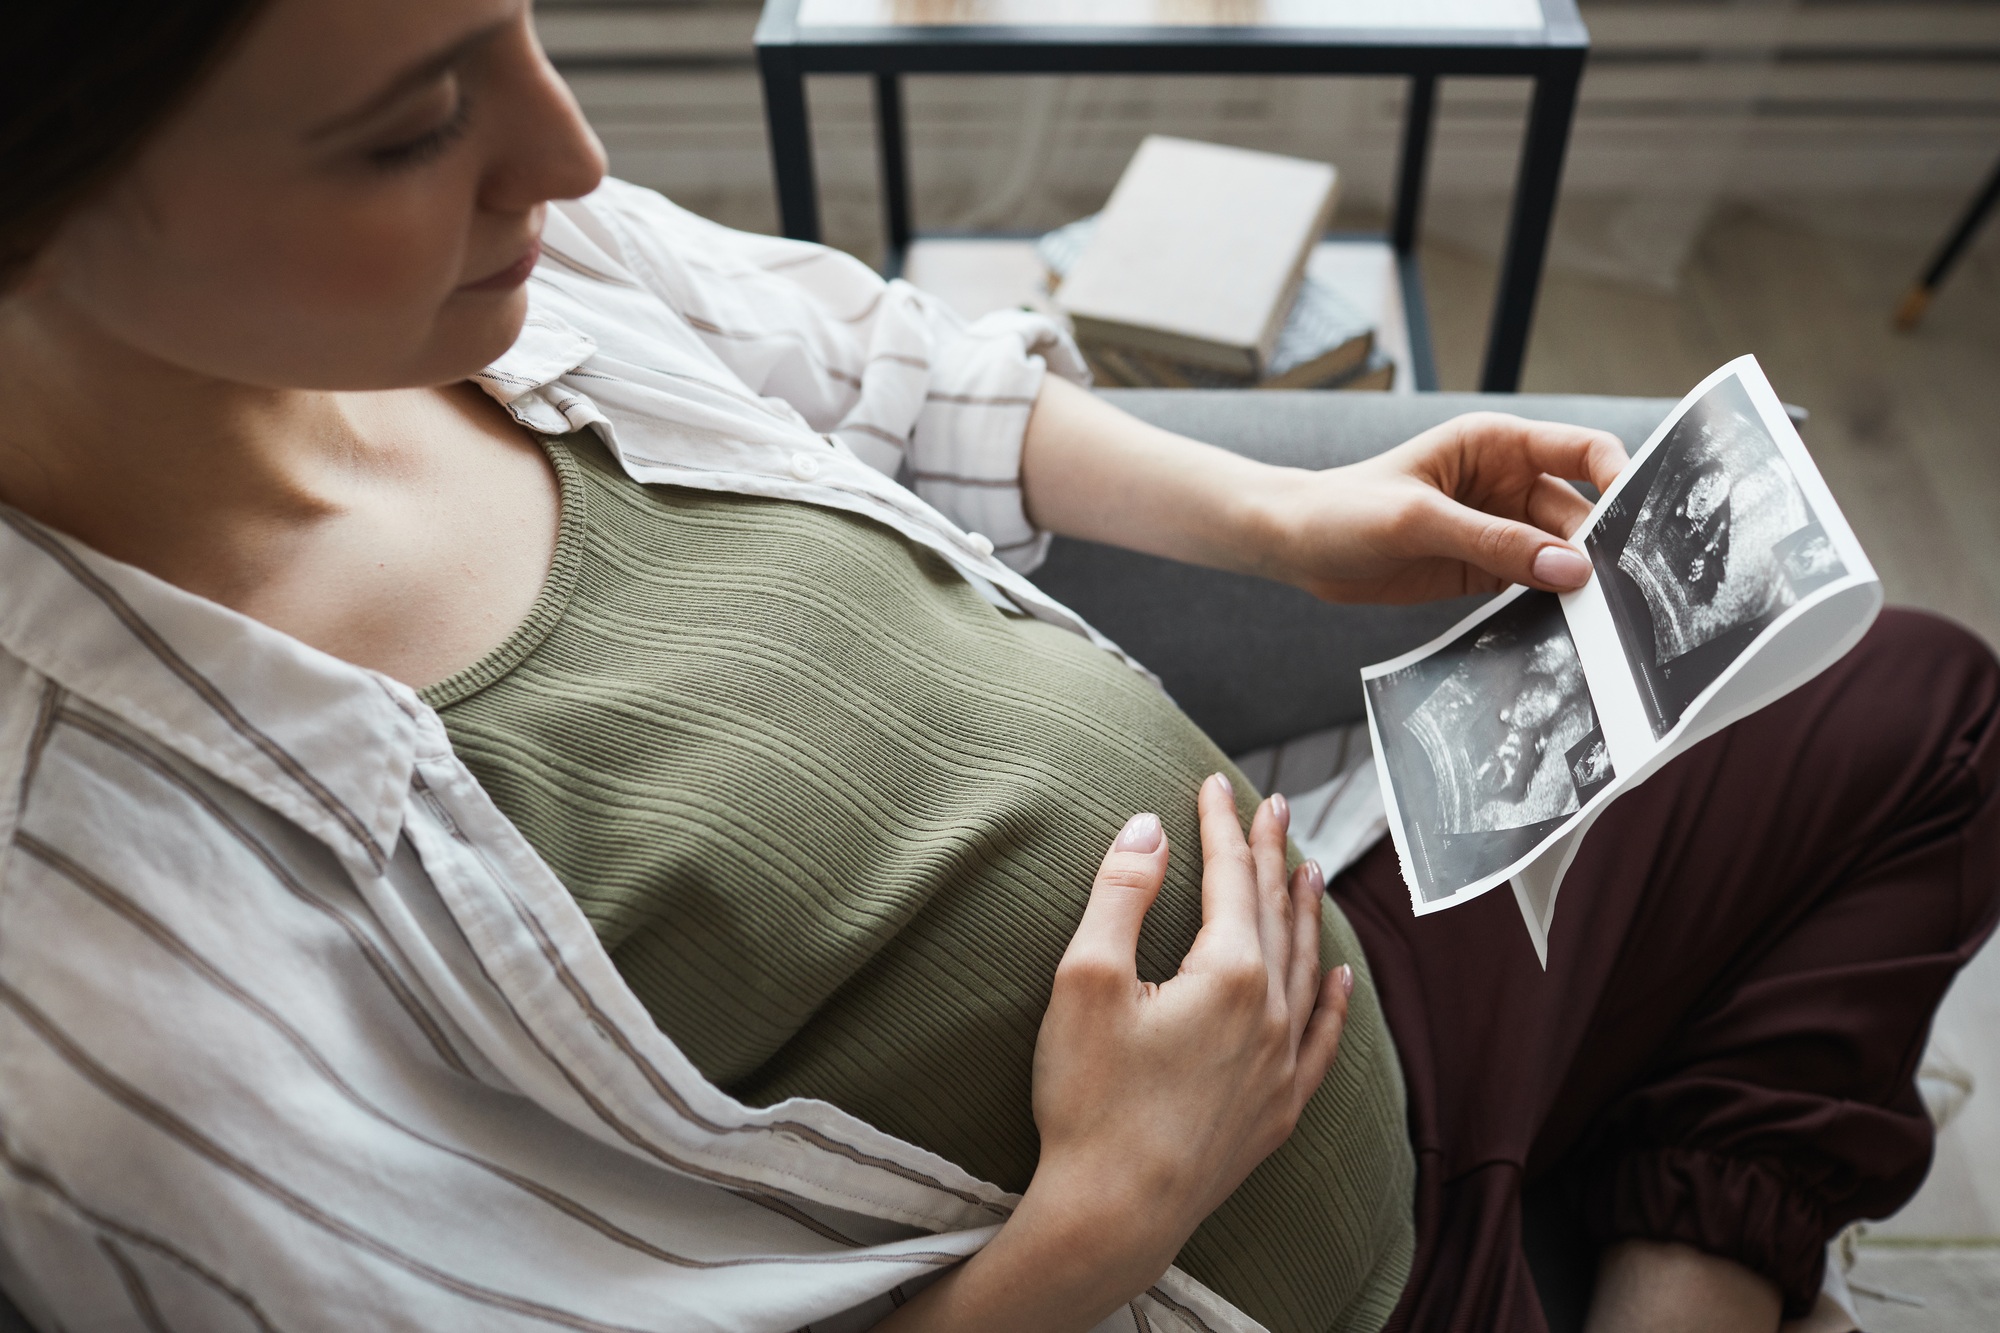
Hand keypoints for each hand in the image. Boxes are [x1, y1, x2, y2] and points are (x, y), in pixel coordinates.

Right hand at [877, 776, 1348, 1331]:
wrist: (1113, 1214)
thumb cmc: (1089, 1100)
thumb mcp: (1084, 981)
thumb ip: (1120, 895)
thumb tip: (1150, 828)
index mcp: (1227, 974)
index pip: (1229, 878)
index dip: (1220, 825)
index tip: (1215, 783)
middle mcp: (1269, 1012)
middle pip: (1275, 912)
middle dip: (1269, 852)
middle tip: (1272, 805)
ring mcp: (1279, 1065)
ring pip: (1304, 966)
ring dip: (1304, 912)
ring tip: (1309, 867)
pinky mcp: (1275, 1111)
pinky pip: (1319, 1039)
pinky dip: (1331, 1000)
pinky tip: (1339, 977)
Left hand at [1262, 412, 1628, 604]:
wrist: (1295, 546)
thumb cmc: (1346, 510)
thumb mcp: (1419, 521)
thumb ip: (1494, 543)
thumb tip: (1570, 568)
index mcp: (1497, 444)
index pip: (1583, 451)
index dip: (1620, 480)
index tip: (1642, 522)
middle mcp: (1508, 482)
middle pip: (1580, 513)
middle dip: (1603, 548)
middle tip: (1625, 592)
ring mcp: (1499, 528)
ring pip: (1562, 554)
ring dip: (1580, 582)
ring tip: (1605, 617)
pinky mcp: (1485, 569)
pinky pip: (1534, 584)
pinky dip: (1552, 603)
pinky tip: (1570, 628)